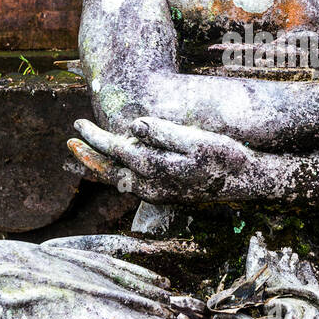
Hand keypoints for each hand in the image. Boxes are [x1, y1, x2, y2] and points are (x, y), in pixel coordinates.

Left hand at [67, 116, 256, 202]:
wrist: (248, 180)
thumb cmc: (225, 156)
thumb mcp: (197, 140)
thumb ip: (164, 133)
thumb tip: (134, 126)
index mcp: (157, 170)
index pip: (116, 151)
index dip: (94, 138)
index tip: (77, 124)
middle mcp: (152, 187)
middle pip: (109, 171)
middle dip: (88, 155)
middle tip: (70, 140)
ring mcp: (158, 193)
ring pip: (118, 180)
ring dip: (99, 166)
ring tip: (82, 154)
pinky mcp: (165, 194)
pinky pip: (131, 184)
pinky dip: (115, 174)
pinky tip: (114, 167)